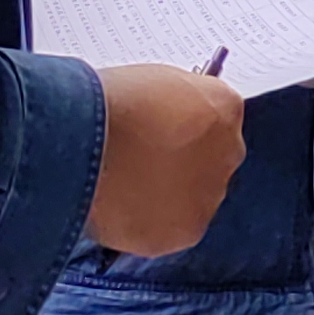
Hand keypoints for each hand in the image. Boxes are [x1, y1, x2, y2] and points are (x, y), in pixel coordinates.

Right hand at [85, 63, 246, 255]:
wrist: (84, 140)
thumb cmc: (108, 103)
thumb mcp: (155, 82)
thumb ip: (178, 104)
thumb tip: (172, 119)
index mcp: (224, 107)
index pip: (218, 121)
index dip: (186, 129)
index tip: (163, 135)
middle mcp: (229, 152)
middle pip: (211, 163)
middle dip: (183, 165)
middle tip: (144, 165)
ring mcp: (209, 196)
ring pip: (192, 201)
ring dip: (167, 198)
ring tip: (126, 188)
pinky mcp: (186, 232)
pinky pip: (169, 230)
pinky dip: (148, 224)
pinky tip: (121, 209)